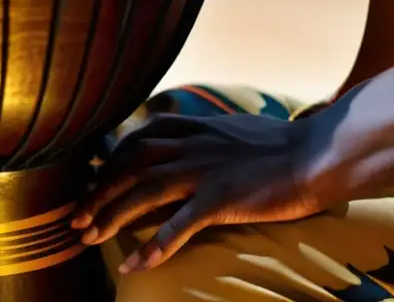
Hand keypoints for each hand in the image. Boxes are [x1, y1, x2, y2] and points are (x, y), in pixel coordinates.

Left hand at [74, 111, 330, 273]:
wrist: (318, 154)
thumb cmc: (281, 146)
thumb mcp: (233, 129)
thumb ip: (204, 134)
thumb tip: (185, 140)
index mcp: (194, 127)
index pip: (138, 138)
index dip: (110, 160)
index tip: (93, 179)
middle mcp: (191, 145)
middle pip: (129, 165)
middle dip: (98, 191)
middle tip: (75, 218)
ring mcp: (204, 170)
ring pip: (143, 191)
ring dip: (112, 215)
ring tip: (90, 239)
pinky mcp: (221, 198)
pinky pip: (179, 224)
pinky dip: (154, 245)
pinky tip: (137, 265)